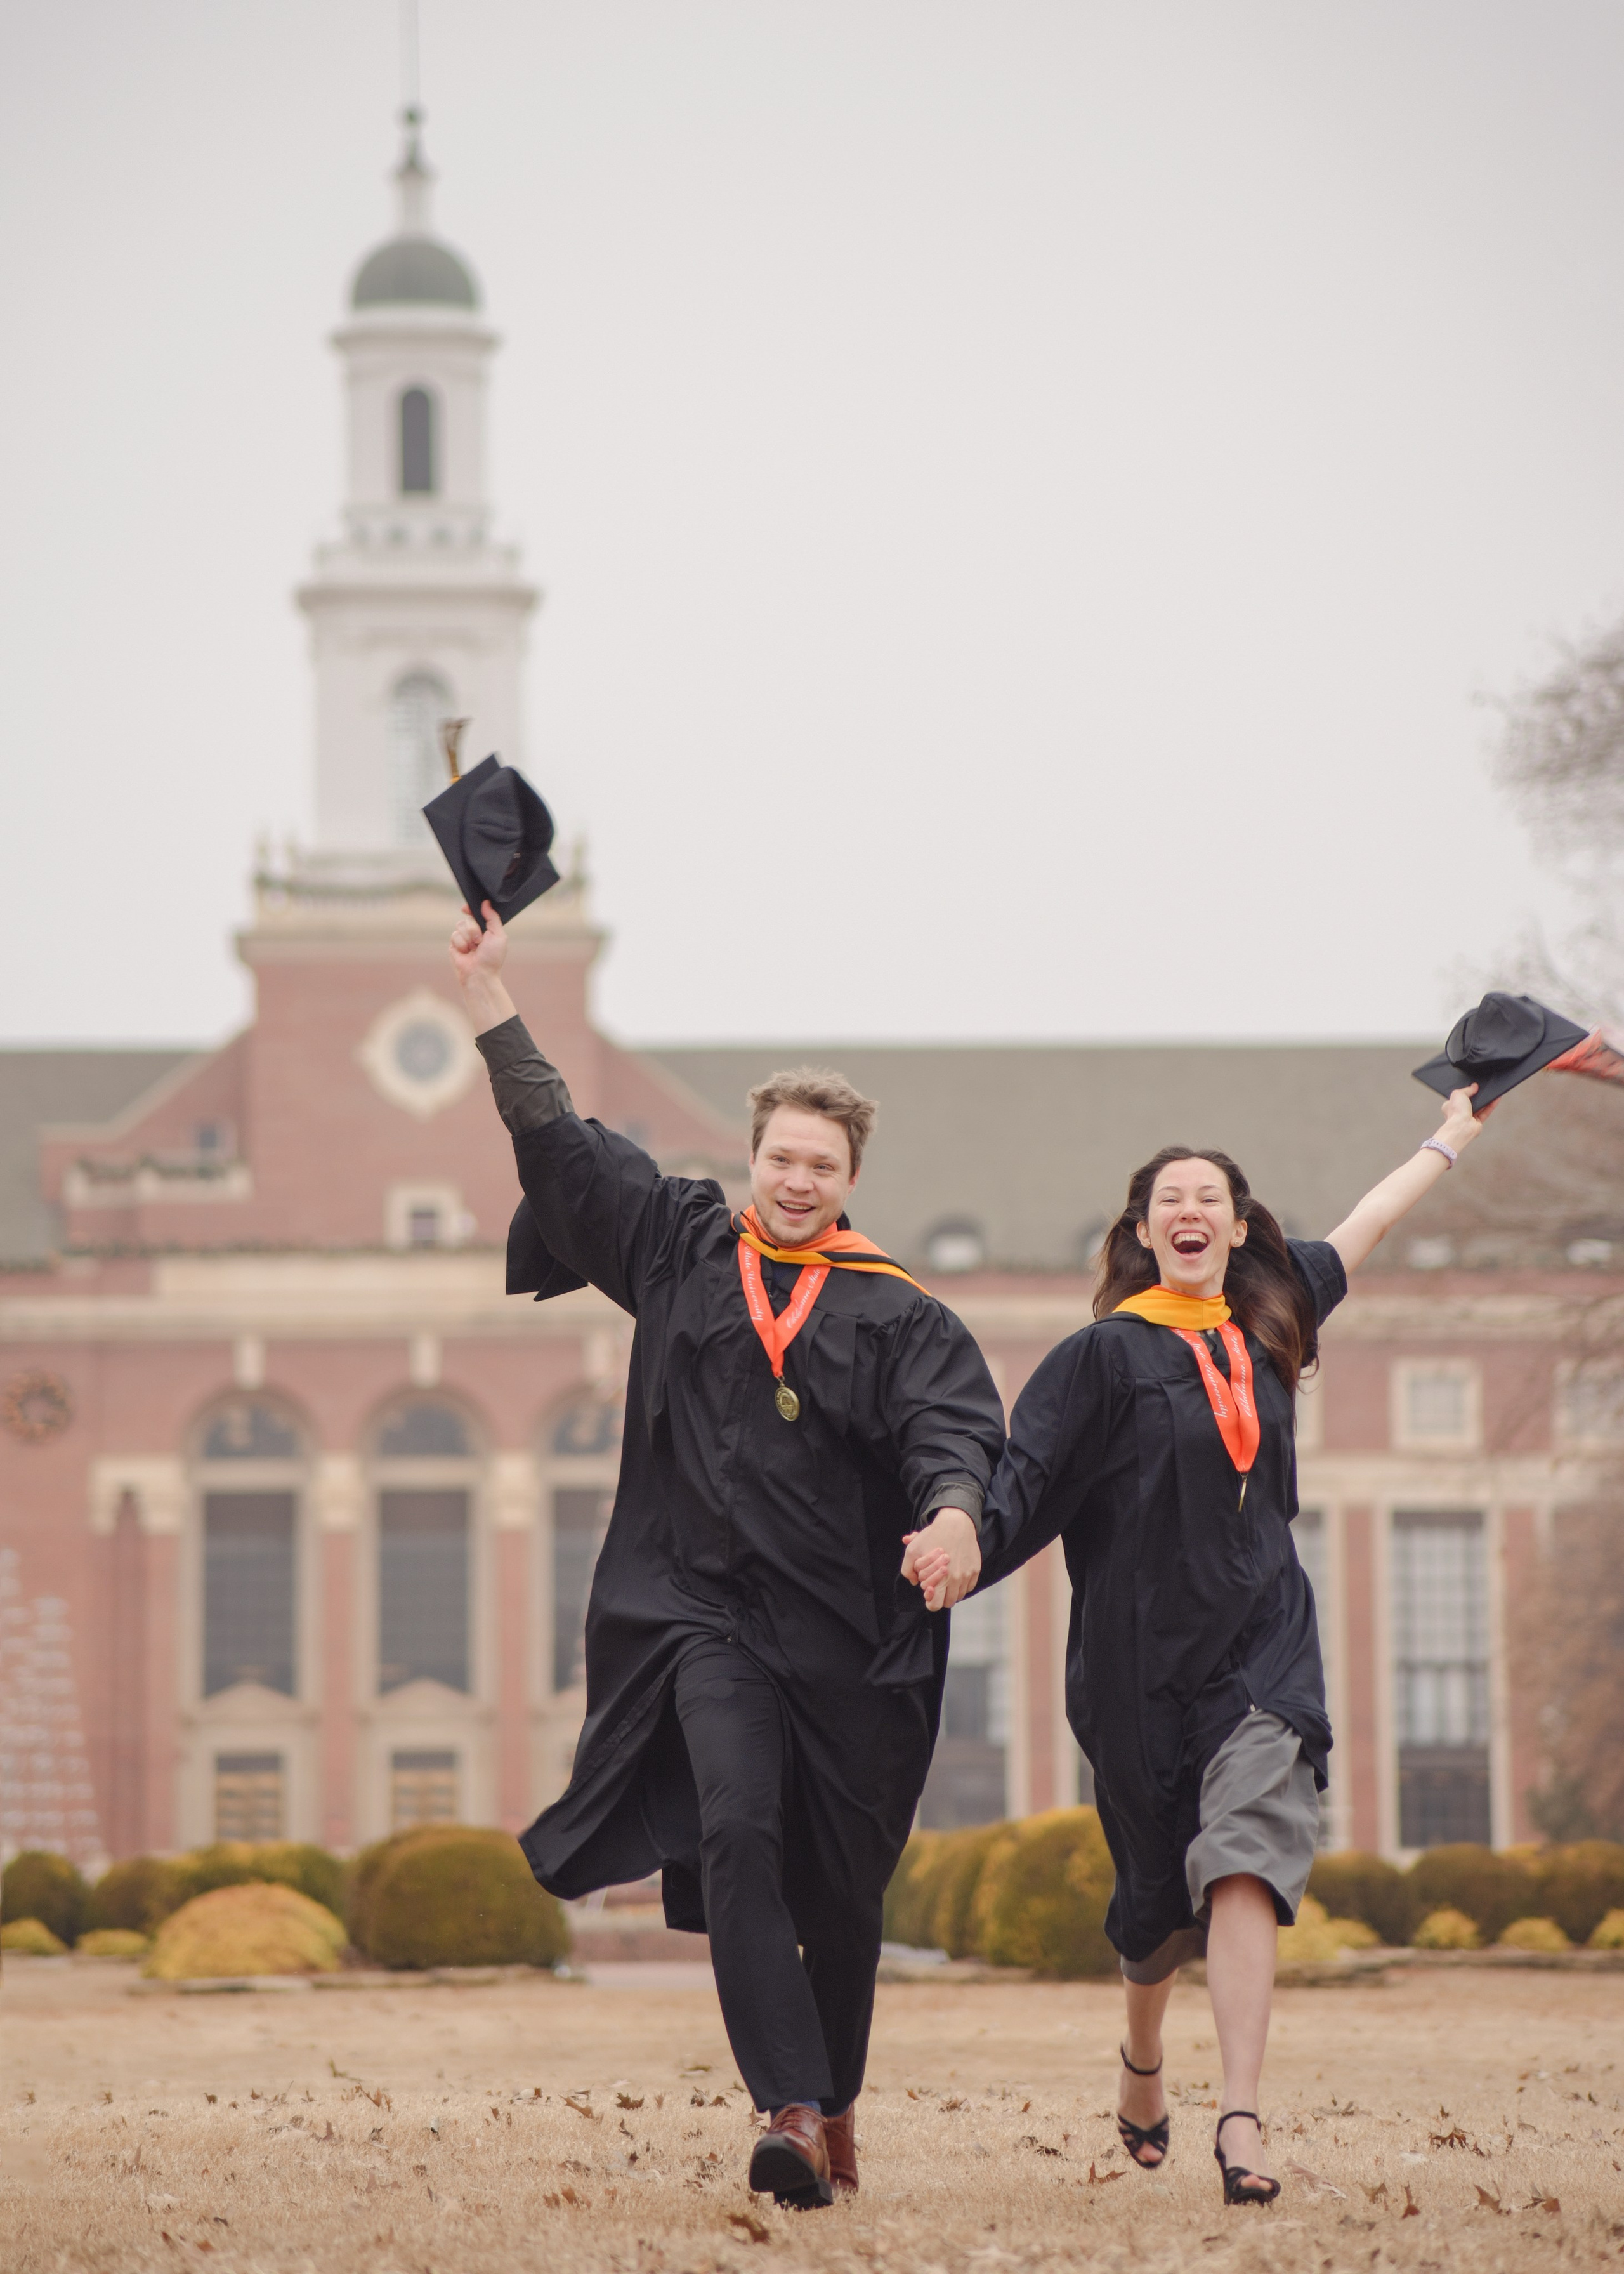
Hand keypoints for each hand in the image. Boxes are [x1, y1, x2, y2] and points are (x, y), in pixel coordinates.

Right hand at [448, 903, 516, 1033]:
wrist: (479, 974)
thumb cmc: (492, 958)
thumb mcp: (499, 936)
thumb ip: (493, 918)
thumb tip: (486, 903)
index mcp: (487, 929)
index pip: (477, 913)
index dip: (471, 908)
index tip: (467, 908)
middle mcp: (475, 932)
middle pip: (468, 917)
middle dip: (474, 929)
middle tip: (480, 941)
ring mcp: (464, 938)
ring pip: (460, 925)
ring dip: (468, 937)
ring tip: (473, 949)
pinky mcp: (454, 944)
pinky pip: (454, 935)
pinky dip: (461, 944)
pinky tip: (465, 953)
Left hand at [901, 1508, 980, 1612]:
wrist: (956, 1523)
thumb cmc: (933, 1536)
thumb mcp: (913, 1550)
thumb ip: (908, 1569)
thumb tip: (914, 1582)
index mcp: (941, 1578)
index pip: (935, 1605)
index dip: (930, 1601)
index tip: (929, 1591)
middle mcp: (956, 1579)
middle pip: (949, 1602)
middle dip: (941, 1596)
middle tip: (938, 1585)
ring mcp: (967, 1575)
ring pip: (960, 1595)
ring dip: (952, 1591)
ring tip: (947, 1579)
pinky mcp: (975, 1569)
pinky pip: (969, 1586)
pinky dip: (963, 1584)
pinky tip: (956, 1574)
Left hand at [1439, 1083, 1495, 1152]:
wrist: (1462, 1127)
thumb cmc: (1455, 1113)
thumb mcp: (1458, 1094)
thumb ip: (1467, 1089)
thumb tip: (1474, 1086)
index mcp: (1450, 1105)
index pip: (1459, 1096)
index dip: (1466, 1091)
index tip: (1473, 1086)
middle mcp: (1459, 1112)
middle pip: (1470, 1101)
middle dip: (1477, 1096)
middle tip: (1482, 1089)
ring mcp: (1468, 1117)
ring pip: (1480, 1107)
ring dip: (1486, 1100)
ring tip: (1491, 1092)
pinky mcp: (1477, 1122)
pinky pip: (1486, 1112)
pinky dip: (1491, 1106)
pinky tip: (1495, 1099)